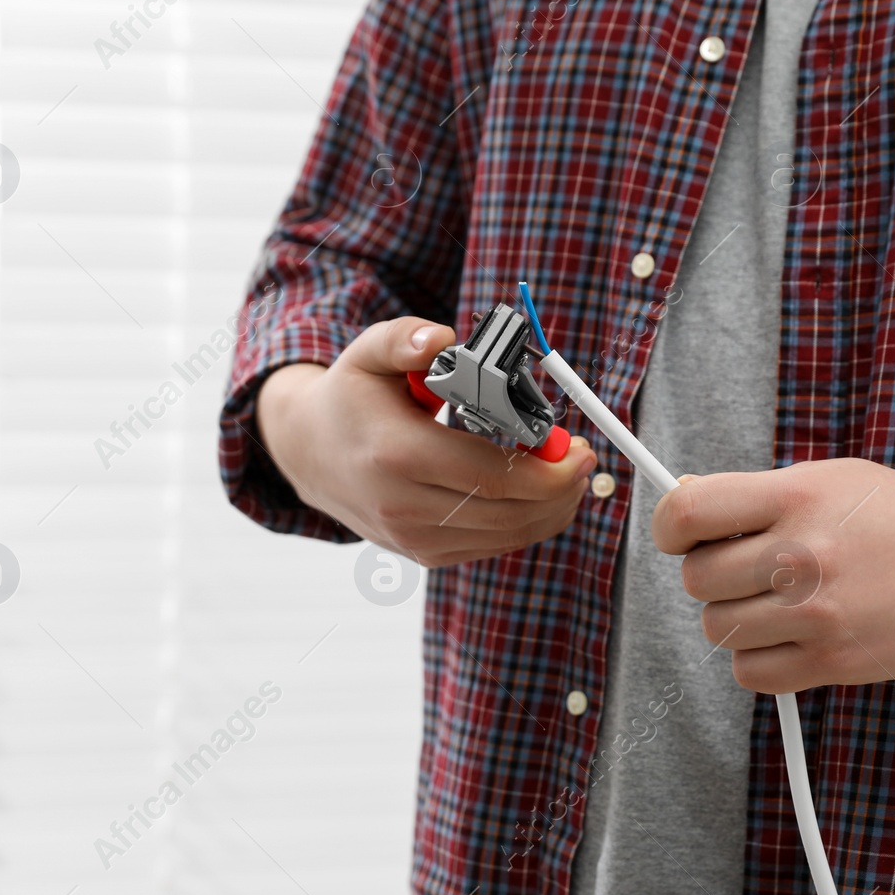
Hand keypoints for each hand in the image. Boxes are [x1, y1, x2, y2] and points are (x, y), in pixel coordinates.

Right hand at [255, 316, 597, 565]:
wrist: (311, 453)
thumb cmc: (353, 396)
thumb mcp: (369, 352)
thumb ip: (405, 339)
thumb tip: (442, 338)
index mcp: (396, 455)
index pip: (490, 477)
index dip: (547, 470)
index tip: (578, 446)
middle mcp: (403, 508)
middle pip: (508, 513)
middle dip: (560, 489)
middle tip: (584, 456)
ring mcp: (413, 540)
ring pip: (507, 537)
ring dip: (552, 509)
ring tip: (570, 474)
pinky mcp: (424, 555)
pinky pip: (493, 546)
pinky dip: (528, 524)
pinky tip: (541, 495)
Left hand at [651, 458, 894, 693]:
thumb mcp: (830, 479)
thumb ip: (759, 495)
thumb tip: (683, 505)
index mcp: (796, 496)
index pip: (690, 512)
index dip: (669, 526)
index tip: (679, 534)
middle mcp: (802, 554)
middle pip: (697, 578)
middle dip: (710, 575)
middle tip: (745, 570)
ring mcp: (818, 614)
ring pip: (719, 629)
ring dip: (735, 618)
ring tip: (775, 602)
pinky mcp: (834, 663)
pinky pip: (751, 673)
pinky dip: (758, 659)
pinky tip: (788, 637)